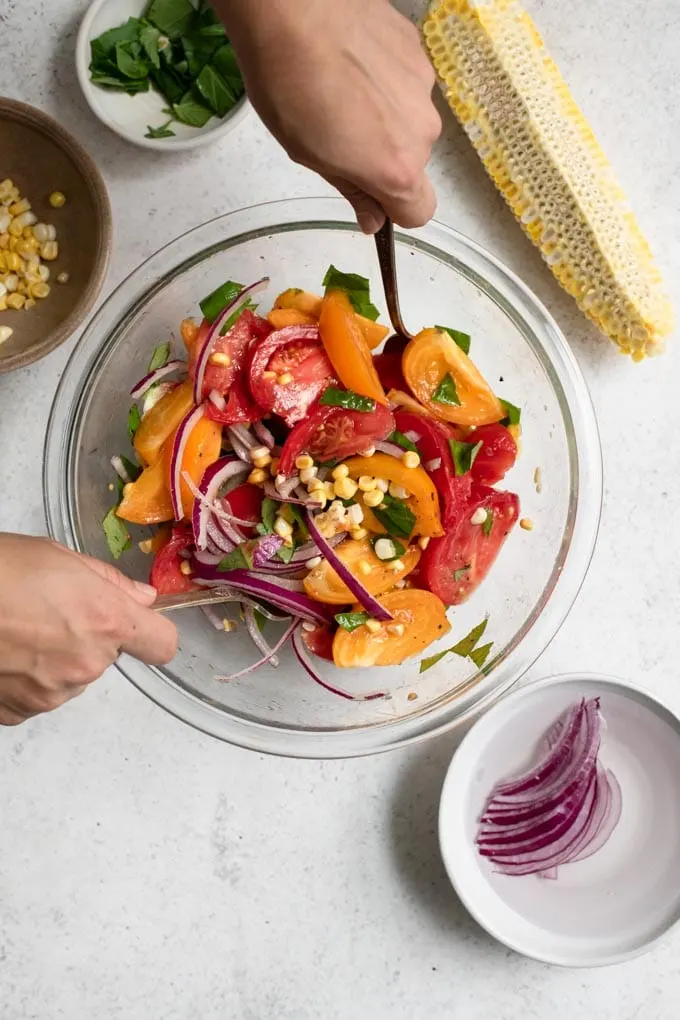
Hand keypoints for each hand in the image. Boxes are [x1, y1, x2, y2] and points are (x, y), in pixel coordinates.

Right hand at [0, 534, 177, 725]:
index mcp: (106, 621)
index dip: (151, 633)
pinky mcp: (19, 712)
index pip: (162, 644)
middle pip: (108, 657)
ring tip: (20, 630)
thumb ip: (110, 582)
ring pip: (72, 677)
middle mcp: (86, 664)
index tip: (140, 626)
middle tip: (51, 612)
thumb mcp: (60, 557)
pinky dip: (26, 679)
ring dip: (56, 659)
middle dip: (89, 637)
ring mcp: (52, 693)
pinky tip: (6, 652)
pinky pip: (38, 695)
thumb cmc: (0, 569)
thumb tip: (141, 598)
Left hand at [218, 0, 440, 231]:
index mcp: (395, 169)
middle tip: (338, 135)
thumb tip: (372, 219)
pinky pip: (405, 82)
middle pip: (412, 161)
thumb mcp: (311, 156)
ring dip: (383, 116)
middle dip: (383, 157)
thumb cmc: (290, 84)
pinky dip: (383, 81)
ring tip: (340, 93)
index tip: (371, 198)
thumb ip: (352, 191)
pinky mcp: (416, 50)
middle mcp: (422, 131)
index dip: (394, 210)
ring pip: (409, 119)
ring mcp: (423, 87)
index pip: (420, 212)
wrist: (291, 9)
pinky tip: (349, 64)